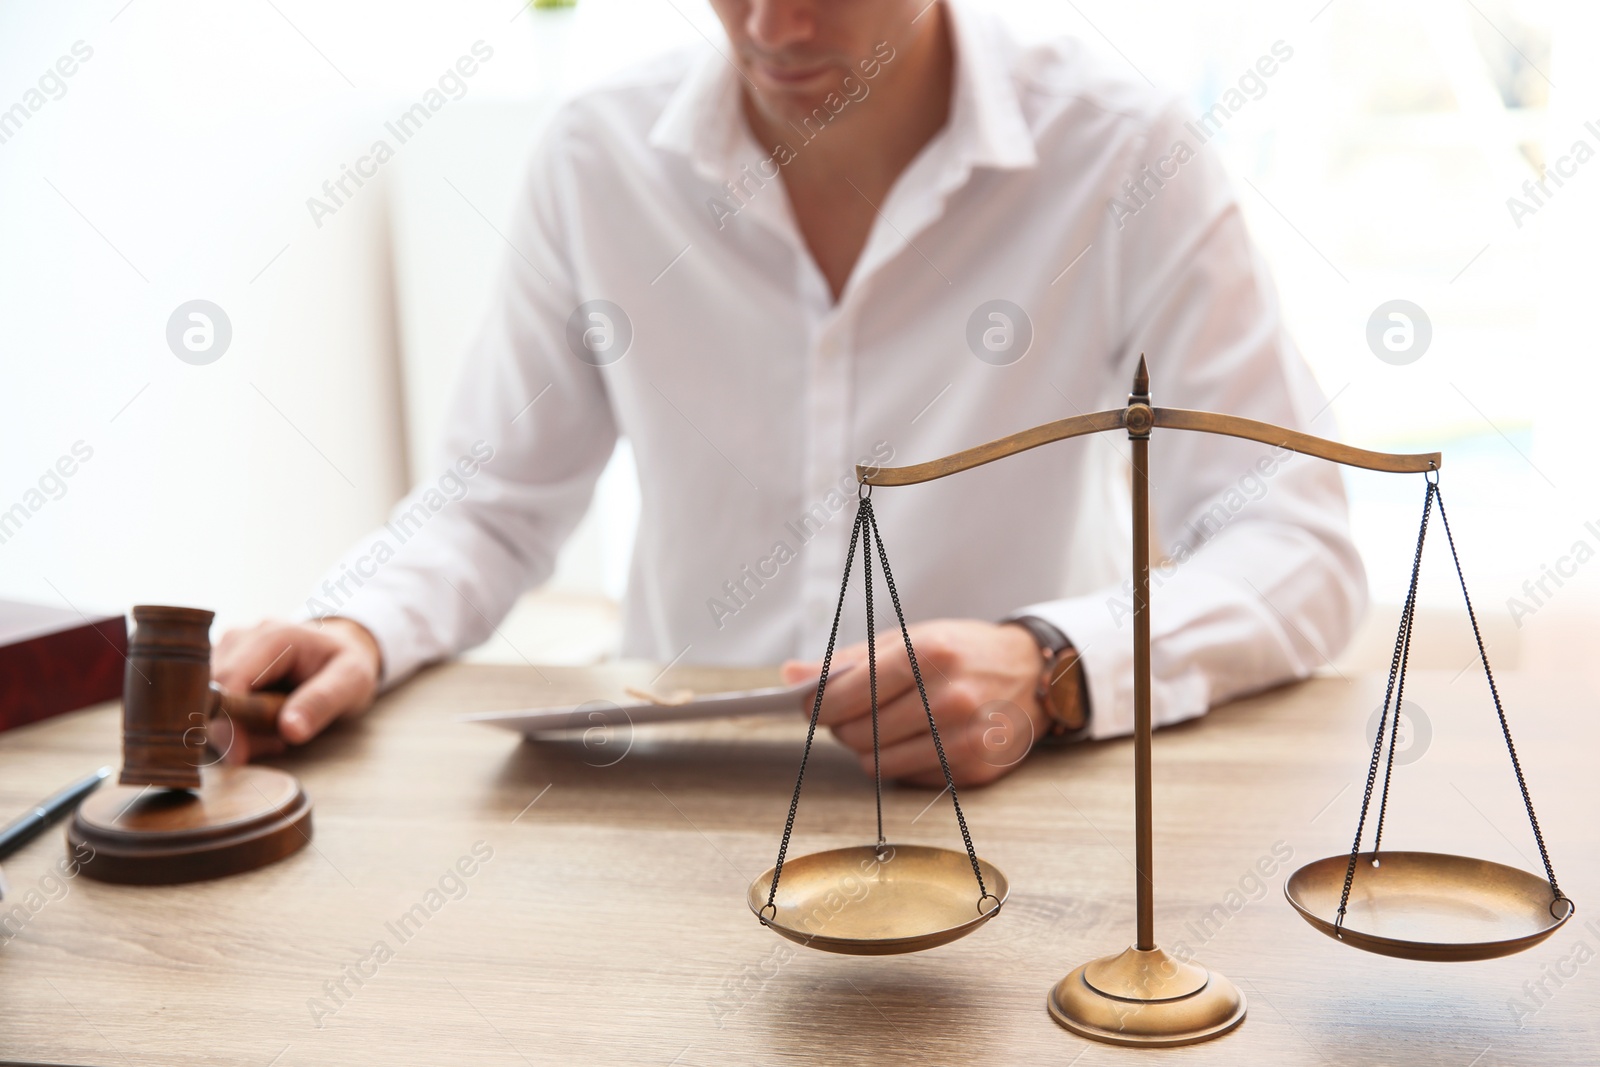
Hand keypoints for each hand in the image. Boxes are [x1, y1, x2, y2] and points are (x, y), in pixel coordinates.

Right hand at [209, 618, 381, 762]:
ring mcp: (226, 651)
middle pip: (212, 694)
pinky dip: (237, 724)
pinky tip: (266, 724)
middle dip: (237, 729)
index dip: (227, 722)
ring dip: (239, 729)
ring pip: (209, 703)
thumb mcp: (351, 681)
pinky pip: (214, 705)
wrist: (340, 649)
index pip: (230, 681)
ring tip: (279, 731)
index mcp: (272, 636)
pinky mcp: (220, 667)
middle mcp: (240, 638)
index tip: (240, 757)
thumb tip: (291, 730)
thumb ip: (322, 702)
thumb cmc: (346, 665)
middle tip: (277, 744)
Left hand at [780, 618, 1046, 787]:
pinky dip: (901, 761)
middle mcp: (949, 698)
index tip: (811, 703)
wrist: (1032, 674)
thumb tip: (791, 676)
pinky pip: (907, 777)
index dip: (817, 704)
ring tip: (886, 724)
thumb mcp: (909, 639)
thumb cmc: (962, 652)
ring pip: (877, 763)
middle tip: (851, 711)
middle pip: (857, 733)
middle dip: (842, 724)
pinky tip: (918, 738)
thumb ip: (848, 661)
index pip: (847, 695)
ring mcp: (964, 738)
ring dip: (869, 747)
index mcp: (928, 654)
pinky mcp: (973, 770)